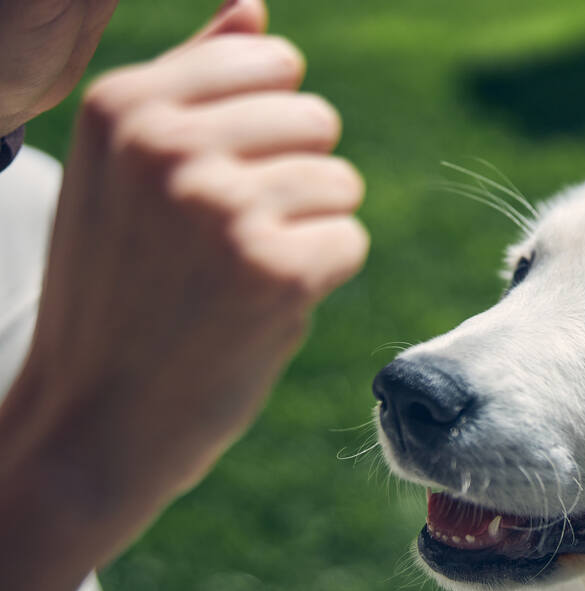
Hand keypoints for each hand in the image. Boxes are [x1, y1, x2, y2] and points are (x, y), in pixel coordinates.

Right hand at [2, 0, 367, 555]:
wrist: (96, 418)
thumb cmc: (120, 291)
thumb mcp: (127, 172)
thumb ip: (196, 81)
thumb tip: (255, 7)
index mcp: (125, 105)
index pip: (272, 59)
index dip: (270, 128)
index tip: (221, 182)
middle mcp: (168, 143)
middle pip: (315, 117)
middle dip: (294, 179)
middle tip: (228, 242)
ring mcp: (222, 205)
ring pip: (339, 181)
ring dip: (307, 231)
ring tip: (239, 276)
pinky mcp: (275, 269)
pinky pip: (351, 240)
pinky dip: (320, 278)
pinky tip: (261, 307)